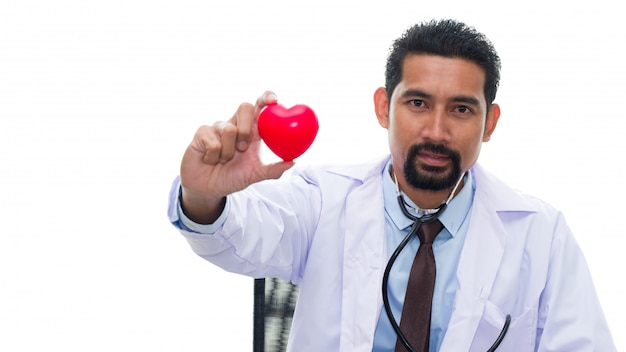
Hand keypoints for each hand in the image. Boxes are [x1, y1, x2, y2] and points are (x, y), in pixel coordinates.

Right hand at [179, 91, 294, 223]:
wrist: (207, 189)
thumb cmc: (231, 177)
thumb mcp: (254, 175)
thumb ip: (272, 170)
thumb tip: (292, 162)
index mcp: (251, 131)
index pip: (259, 108)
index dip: (266, 99)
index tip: (273, 100)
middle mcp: (235, 125)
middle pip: (245, 107)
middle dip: (246, 129)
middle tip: (243, 148)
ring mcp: (218, 128)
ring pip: (228, 129)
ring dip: (227, 152)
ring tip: (223, 160)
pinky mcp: (202, 133)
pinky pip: (213, 141)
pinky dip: (214, 156)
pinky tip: (210, 160)